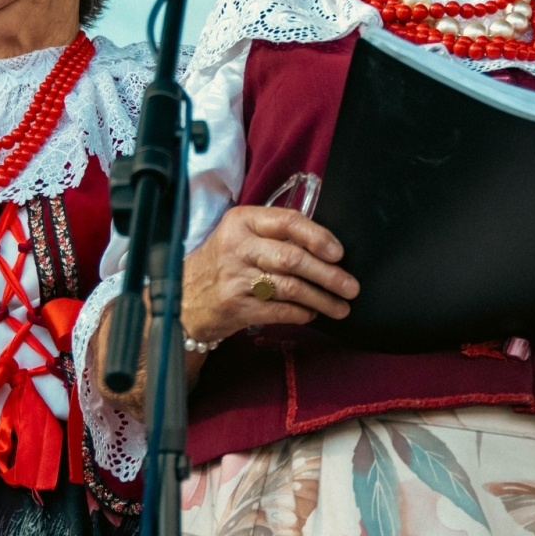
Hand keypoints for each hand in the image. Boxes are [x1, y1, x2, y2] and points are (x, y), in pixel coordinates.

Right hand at [181, 206, 359, 342]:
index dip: (318, 237)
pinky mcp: (236, 306)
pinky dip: (301, 313)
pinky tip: (312, 314)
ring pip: (290, 287)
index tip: (339, 253)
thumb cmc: (222, 261)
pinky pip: (279, 310)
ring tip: (341, 307)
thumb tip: (325, 247)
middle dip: (328, 275)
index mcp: (242, 221)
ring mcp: (236, 278)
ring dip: (322, 299)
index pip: (288, 221)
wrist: (183, 297)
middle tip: (351, 287)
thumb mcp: (240, 235)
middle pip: (293, 258)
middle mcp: (238, 247)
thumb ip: (275, 234)